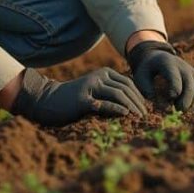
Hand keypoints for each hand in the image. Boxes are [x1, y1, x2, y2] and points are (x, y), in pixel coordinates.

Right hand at [10, 67, 146, 126]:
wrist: (47, 100)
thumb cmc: (74, 100)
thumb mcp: (95, 92)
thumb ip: (111, 94)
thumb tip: (133, 107)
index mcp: (104, 73)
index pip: (129, 83)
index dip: (139, 96)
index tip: (146, 109)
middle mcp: (99, 76)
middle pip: (126, 88)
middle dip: (139, 103)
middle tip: (146, 116)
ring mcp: (91, 86)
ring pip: (118, 94)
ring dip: (132, 107)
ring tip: (139, 118)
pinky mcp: (83, 99)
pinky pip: (105, 104)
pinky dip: (117, 110)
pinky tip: (125, 116)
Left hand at [127, 41, 193, 110]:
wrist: (157, 57)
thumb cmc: (147, 70)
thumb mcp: (141, 77)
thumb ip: (148, 91)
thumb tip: (165, 107)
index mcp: (168, 63)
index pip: (175, 78)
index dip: (174, 91)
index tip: (170, 99)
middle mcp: (183, 66)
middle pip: (190, 84)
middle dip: (186, 100)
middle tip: (179, 110)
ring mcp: (191, 71)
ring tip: (184, 110)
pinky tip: (193, 106)